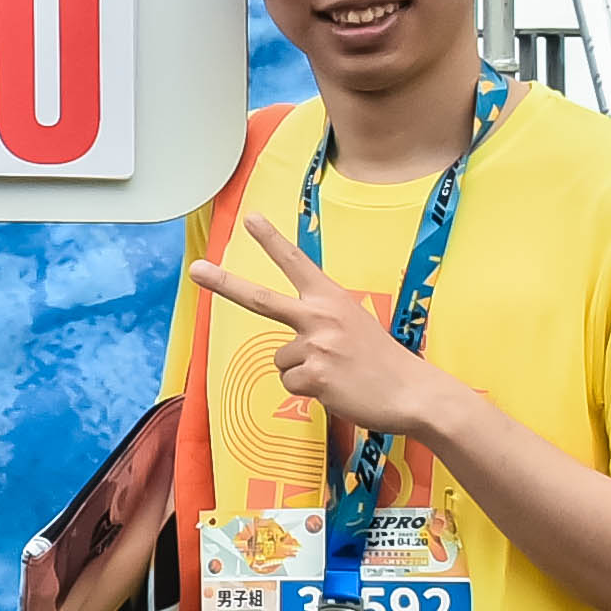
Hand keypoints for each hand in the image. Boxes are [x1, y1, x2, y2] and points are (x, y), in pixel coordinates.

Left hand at [184, 214, 461, 444]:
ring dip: (302, 371)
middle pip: (260, 298)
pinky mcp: (314, 375)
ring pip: (281, 359)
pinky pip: (291, 384)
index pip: (297, 263)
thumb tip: (292, 348)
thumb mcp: (356, 326)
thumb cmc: (384, 362)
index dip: (272, 240)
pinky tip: (337, 389)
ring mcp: (315, 345)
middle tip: (196, 269)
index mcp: (332, 299)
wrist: (414, 393)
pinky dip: (310, 392)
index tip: (250, 218)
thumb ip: (321, 325)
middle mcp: (320, 316)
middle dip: (224, 282)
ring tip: (337, 374)